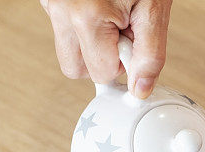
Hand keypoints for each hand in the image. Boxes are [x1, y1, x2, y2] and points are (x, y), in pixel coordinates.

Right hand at [40, 0, 171, 97]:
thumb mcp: (155, 10)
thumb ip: (150, 54)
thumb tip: (141, 90)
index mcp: (87, 17)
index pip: (101, 74)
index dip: (123, 63)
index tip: (132, 38)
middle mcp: (61, 10)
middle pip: (75, 68)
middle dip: (100, 58)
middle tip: (121, 30)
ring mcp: (50, 2)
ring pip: (65, 49)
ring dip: (88, 42)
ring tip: (109, 15)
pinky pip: (61, 25)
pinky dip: (79, 22)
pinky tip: (95, 4)